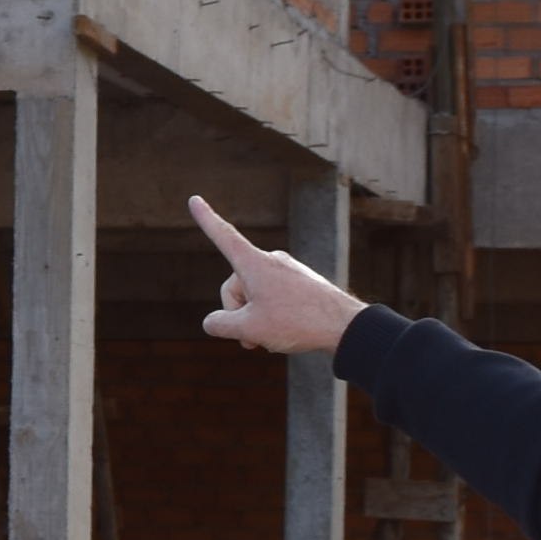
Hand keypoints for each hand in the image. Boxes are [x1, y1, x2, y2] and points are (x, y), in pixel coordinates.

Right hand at [187, 195, 363, 358]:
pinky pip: (274, 296)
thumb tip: (213, 322)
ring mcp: (288, 270)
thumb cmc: (296, 322)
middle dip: (237, 313)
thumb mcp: (249, 329)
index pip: (224, 237)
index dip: (206, 219)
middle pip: (236, 286)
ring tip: (272, 338)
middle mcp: (271, 260)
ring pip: (255, 295)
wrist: (346, 326)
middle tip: (251, 339)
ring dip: (255, 318)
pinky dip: (272, 315)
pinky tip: (288, 331)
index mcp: (254, 264)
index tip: (194, 199)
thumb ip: (220, 324)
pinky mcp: (301, 282)